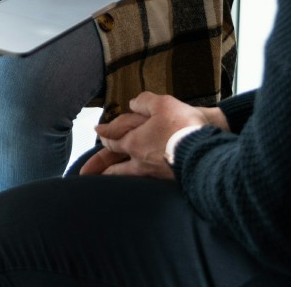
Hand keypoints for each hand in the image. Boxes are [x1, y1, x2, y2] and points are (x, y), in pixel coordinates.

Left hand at [79, 92, 226, 178]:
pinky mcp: (168, 184)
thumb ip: (144, 102)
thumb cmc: (183, 126)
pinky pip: (145, 184)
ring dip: (113, 180)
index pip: (112, 140)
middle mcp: (140, 162)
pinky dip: (135, 186)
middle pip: (113, 167)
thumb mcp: (161, 104)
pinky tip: (136, 188)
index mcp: (134, 142)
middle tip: (83, 174)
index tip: (97, 132)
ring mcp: (153, 175)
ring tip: (105, 185)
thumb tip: (131, 103)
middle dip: (98, 168)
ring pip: (128, 178)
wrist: (206, 152)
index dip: (104, 135)